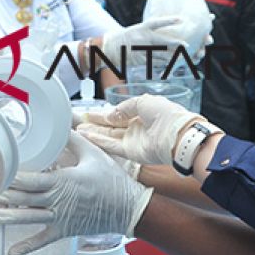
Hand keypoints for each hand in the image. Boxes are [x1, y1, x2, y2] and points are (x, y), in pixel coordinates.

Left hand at [0, 132, 152, 254]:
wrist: (129, 208)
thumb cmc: (113, 181)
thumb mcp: (94, 155)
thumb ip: (73, 140)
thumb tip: (61, 124)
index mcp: (63, 181)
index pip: (32, 180)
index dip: (12, 177)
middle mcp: (58, 201)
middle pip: (25, 199)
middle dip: (4, 195)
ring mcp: (59, 218)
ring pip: (29, 218)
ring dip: (8, 218)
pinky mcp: (64, 231)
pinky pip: (43, 240)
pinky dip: (27, 247)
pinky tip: (11, 252)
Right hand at [79, 94, 209, 166]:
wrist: (177, 135)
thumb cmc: (165, 114)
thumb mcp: (142, 102)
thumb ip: (123, 108)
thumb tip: (110, 115)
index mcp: (142, 114)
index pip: (119, 114)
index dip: (104, 114)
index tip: (89, 114)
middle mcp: (136, 128)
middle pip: (111, 126)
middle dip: (96, 124)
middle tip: (79, 122)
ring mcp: (133, 141)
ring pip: (109, 136)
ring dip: (94, 133)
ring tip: (78, 130)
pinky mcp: (131, 153)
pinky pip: (112, 146)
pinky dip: (99, 141)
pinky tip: (87, 137)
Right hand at [99, 16, 187, 64]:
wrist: (109, 47)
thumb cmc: (125, 38)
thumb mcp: (137, 30)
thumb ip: (150, 33)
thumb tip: (166, 40)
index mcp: (142, 28)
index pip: (157, 23)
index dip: (170, 20)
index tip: (182, 20)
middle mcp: (142, 38)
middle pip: (163, 41)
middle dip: (176, 44)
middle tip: (186, 46)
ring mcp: (141, 50)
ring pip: (161, 54)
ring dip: (172, 56)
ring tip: (180, 57)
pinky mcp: (139, 60)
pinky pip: (154, 63)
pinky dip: (163, 64)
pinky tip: (169, 65)